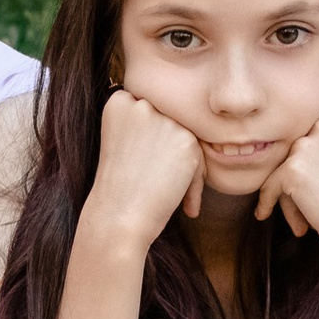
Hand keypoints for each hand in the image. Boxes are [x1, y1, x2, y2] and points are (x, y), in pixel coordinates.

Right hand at [82, 87, 206, 252]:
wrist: (120, 217)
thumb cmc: (118, 188)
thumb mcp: (121, 143)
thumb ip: (145, 125)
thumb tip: (181, 126)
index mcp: (119, 102)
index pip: (148, 110)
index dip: (149, 138)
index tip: (141, 162)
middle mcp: (142, 104)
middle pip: (168, 121)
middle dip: (168, 148)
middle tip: (155, 178)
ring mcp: (165, 120)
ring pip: (185, 138)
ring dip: (184, 165)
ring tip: (168, 194)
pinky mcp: (187, 140)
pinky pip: (199, 159)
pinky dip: (195, 184)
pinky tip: (184, 206)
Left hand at [255, 103, 318, 269]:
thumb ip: (316, 135)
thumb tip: (268, 135)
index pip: (303, 128)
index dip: (305, 157)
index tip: (315, 180)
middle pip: (290, 147)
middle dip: (294, 176)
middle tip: (310, 205)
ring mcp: (309, 143)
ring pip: (279, 166)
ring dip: (287, 194)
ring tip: (304, 221)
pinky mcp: (294, 168)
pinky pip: (269, 185)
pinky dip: (266, 201)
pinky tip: (264, 214)